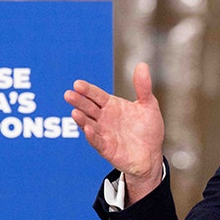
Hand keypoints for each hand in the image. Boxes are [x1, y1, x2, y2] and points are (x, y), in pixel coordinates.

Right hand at [65, 62, 164, 203]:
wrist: (151, 154)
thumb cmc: (148, 130)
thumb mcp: (149, 106)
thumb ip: (143, 87)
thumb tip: (141, 65)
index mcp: (112, 106)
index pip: (96, 95)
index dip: (87, 90)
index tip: (77, 84)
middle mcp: (104, 119)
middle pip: (88, 108)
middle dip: (78, 102)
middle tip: (68, 94)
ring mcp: (103, 134)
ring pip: (88, 124)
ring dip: (81, 119)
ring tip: (75, 112)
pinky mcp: (106, 149)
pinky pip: (97, 142)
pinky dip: (92, 136)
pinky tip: (88, 129)